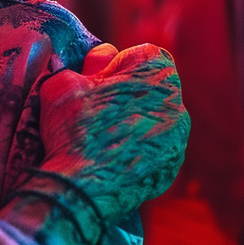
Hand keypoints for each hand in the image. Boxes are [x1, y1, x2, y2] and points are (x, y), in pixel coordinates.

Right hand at [0, 44, 188, 244]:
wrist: (82, 190)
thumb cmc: (73, 128)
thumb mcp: (66, 82)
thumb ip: (88, 63)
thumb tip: (102, 56)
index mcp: (158, 73)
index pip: (142, 54)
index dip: (116, 66)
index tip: (95, 82)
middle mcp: (177, 103)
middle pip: (149, 88)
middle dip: (126, 94)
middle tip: (95, 110)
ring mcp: (177, 140)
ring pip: (153, 119)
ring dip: (132, 122)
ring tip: (101, 137)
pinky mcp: (171, 168)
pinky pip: (153, 149)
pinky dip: (136, 149)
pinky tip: (110, 157)